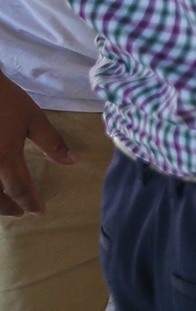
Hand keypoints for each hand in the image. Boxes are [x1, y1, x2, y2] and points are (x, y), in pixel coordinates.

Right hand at [0, 70, 73, 216]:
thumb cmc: (4, 99)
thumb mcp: (32, 118)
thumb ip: (51, 142)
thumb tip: (73, 162)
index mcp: (4, 158)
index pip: (19, 189)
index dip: (30, 202)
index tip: (39, 211)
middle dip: (7, 207)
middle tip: (20, 210)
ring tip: (4, 202)